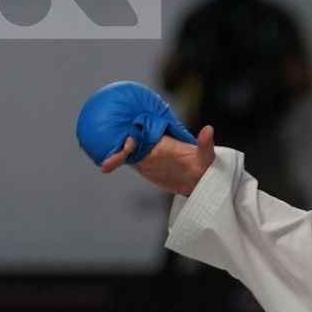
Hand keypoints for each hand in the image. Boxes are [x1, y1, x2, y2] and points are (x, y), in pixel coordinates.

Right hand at [100, 124, 215, 196]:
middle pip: (130, 136)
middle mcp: (152, 143)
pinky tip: (104, 167)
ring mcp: (145, 153)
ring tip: (103, 163)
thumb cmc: (206, 167)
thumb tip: (208, 129)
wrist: (199, 183)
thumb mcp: (207, 157)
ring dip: (112, 151)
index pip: (145, 131)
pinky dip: (113, 162)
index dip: (135, 132)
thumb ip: (205, 145)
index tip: (128, 141)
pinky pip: (124, 160)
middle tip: (109, 152)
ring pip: (123, 148)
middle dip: (117, 139)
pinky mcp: (142, 165)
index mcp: (165, 139)